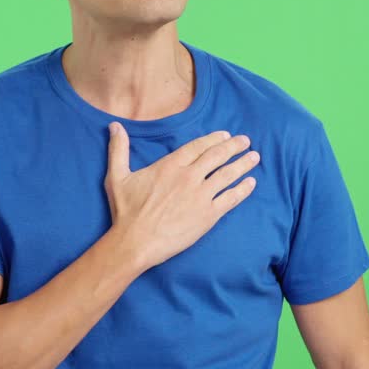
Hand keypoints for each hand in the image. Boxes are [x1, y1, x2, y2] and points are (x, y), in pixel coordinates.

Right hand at [104, 122, 258, 270]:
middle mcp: (189, 177)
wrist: (135, 242)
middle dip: (234, 146)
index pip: (198, 146)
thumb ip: (118, 149)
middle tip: (246, 141)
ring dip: (243, 164)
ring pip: (228, 175)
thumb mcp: (117, 176)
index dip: (214, 139)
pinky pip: (230, 199)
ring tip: (255, 157)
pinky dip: (243, 190)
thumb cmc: (126, 211)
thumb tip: (114, 125)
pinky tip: (252, 183)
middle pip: (217, 156)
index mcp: (170, 165)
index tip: (225, 135)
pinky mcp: (208, 215)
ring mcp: (200, 196)